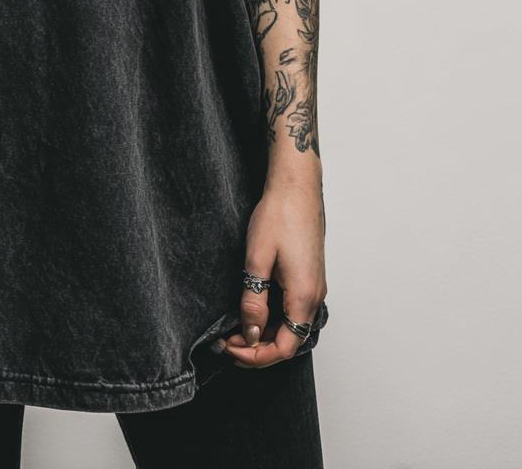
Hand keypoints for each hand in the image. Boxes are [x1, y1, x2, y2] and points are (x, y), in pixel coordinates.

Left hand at [220, 178, 326, 368]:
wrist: (296, 187)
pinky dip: (273, 318)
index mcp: (304, 296)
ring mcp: (314, 286)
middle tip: (226, 341)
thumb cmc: (279, 215)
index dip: (256, 356)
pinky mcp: (309, 276)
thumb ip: (254, 300)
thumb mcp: (257, 259)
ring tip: (235, 328)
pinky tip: (253, 310)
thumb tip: (251, 333)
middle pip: (289, 340)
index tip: (230, 348)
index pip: (284, 347)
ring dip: (265, 333)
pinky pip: (293, 309)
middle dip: (257, 348)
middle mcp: (315, 296)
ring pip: (291, 326)